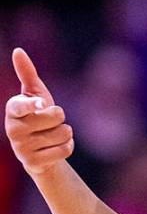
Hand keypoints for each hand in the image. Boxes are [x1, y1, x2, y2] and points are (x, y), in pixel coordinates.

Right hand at [5, 48, 73, 174]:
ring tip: (52, 135)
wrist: (38, 150)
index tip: (41, 104)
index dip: (33, 104)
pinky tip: (56, 148)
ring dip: (65, 133)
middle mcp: (12, 129)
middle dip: (60, 117)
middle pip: (56, 116)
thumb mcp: (34, 94)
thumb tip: (17, 50)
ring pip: (63, 133)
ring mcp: (21, 147)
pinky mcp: (32, 162)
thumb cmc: (37, 115)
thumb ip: (27, 73)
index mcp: (12, 109)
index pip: (21, 105)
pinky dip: (67, 147)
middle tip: (49, 122)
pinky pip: (65, 150)